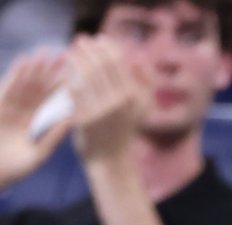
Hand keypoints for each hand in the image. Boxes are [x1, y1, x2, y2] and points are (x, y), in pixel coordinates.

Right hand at [0, 51, 69, 188]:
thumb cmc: (14, 170)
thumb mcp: (38, 154)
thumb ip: (53, 136)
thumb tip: (71, 119)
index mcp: (35, 122)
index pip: (51, 102)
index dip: (62, 87)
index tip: (76, 73)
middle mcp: (22, 112)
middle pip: (38, 88)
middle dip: (50, 71)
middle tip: (64, 54)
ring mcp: (8, 108)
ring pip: (24, 84)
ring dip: (34, 68)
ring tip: (45, 52)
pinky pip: (7, 88)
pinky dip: (15, 75)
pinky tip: (24, 61)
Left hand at [65, 35, 149, 160]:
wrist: (111, 159)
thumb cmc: (125, 129)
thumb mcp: (143, 107)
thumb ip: (146, 83)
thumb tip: (140, 59)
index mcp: (133, 96)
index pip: (119, 62)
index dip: (108, 46)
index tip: (99, 38)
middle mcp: (118, 102)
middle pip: (101, 65)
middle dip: (89, 49)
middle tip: (80, 40)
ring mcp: (100, 111)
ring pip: (85, 76)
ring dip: (76, 59)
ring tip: (71, 52)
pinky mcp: (84, 119)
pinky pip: (73, 92)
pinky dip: (68, 77)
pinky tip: (64, 70)